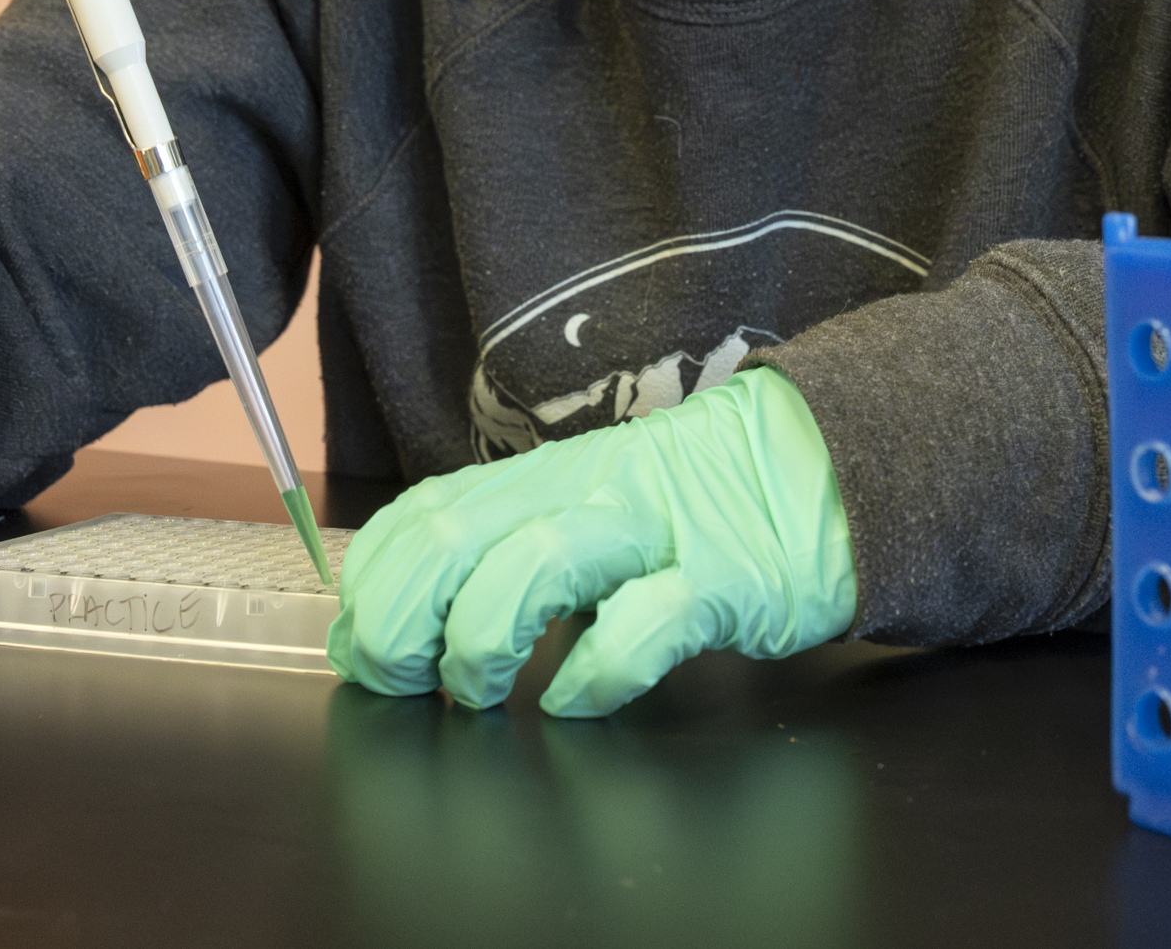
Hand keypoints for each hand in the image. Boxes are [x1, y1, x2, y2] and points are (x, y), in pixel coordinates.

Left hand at [328, 368, 856, 716]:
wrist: (815, 469)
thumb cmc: (684, 508)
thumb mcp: (574, 516)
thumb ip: (490, 558)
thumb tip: (379, 628)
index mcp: (537, 482)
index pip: (418, 515)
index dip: (367, 584)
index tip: (356, 642)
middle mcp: (582, 497)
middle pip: (453, 539)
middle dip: (399, 620)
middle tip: (399, 677)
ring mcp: (652, 536)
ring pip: (536, 565)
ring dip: (481, 642)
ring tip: (476, 693)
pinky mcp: (722, 580)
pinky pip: (646, 623)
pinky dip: (594, 674)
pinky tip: (569, 702)